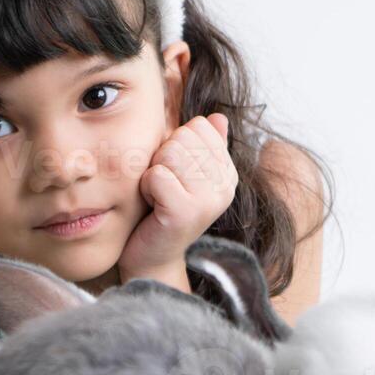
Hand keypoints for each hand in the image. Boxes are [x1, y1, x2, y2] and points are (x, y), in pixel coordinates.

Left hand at [117, 113, 237, 286]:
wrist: (152, 257)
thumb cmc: (162, 211)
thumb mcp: (185, 174)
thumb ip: (203, 146)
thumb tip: (218, 117)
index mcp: (227, 173)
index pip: (199, 127)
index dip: (176, 144)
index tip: (176, 174)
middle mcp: (225, 186)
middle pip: (182, 138)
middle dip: (163, 159)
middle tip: (164, 188)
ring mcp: (209, 200)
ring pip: (169, 154)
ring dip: (154, 173)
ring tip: (159, 196)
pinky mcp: (186, 212)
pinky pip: (157, 175)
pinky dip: (147, 187)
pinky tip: (154, 206)